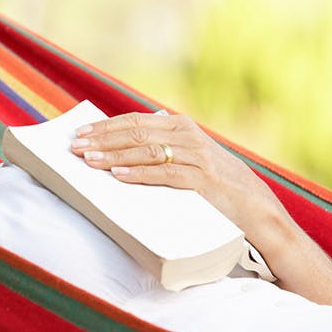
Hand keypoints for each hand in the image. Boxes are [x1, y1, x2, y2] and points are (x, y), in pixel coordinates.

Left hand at [70, 110, 331, 307]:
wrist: (257, 210)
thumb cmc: (216, 186)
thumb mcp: (189, 159)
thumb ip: (163, 148)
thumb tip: (122, 145)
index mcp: (181, 126)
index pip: (134, 121)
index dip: (104, 127)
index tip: (79, 134)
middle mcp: (188, 135)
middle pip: (135, 132)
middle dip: (101, 139)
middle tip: (74, 147)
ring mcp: (196, 156)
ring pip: (146, 150)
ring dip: (113, 154)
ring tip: (88, 161)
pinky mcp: (203, 180)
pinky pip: (165, 174)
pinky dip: (139, 173)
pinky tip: (118, 176)